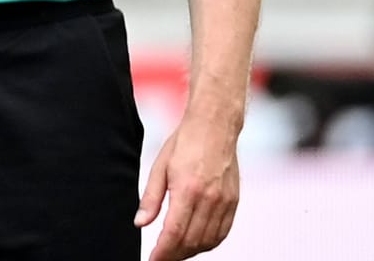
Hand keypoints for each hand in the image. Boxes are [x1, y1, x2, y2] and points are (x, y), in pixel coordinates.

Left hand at [136, 111, 240, 260]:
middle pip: (191, 242)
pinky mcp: (234, 202)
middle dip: (174, 255)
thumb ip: (151, 198)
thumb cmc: (184, 143)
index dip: (162, 252)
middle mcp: (209, 199)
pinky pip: (222, 233)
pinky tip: (195, 243)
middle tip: (160, 257)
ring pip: (208, 241)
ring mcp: (225, 202)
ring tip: (174, 252)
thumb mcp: (159, 167)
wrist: (215, 126)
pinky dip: (208, 243)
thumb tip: (140, 223)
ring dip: (190, 252)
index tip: (152, 260)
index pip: (174, 233)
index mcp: (188, 189)